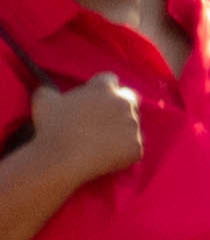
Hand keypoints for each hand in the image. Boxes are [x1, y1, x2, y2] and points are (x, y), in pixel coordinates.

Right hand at [19, 72, 142, 186]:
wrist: (60, 160)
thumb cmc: (51, 128)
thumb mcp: (43, 101)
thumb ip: (50, 90)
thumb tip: (48, 90)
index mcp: (104, 88)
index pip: (109, 79)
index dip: (100, 88)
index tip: (92, 99)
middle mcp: (124, 103)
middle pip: (129, 98)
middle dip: (120, 104)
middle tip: (104, 119)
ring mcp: (133, 125)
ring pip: (132, 124)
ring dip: (122, 129)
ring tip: (102, 141)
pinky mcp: (136, 146)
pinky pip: (133, 147)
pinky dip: (123, 151)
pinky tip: (107, 156)